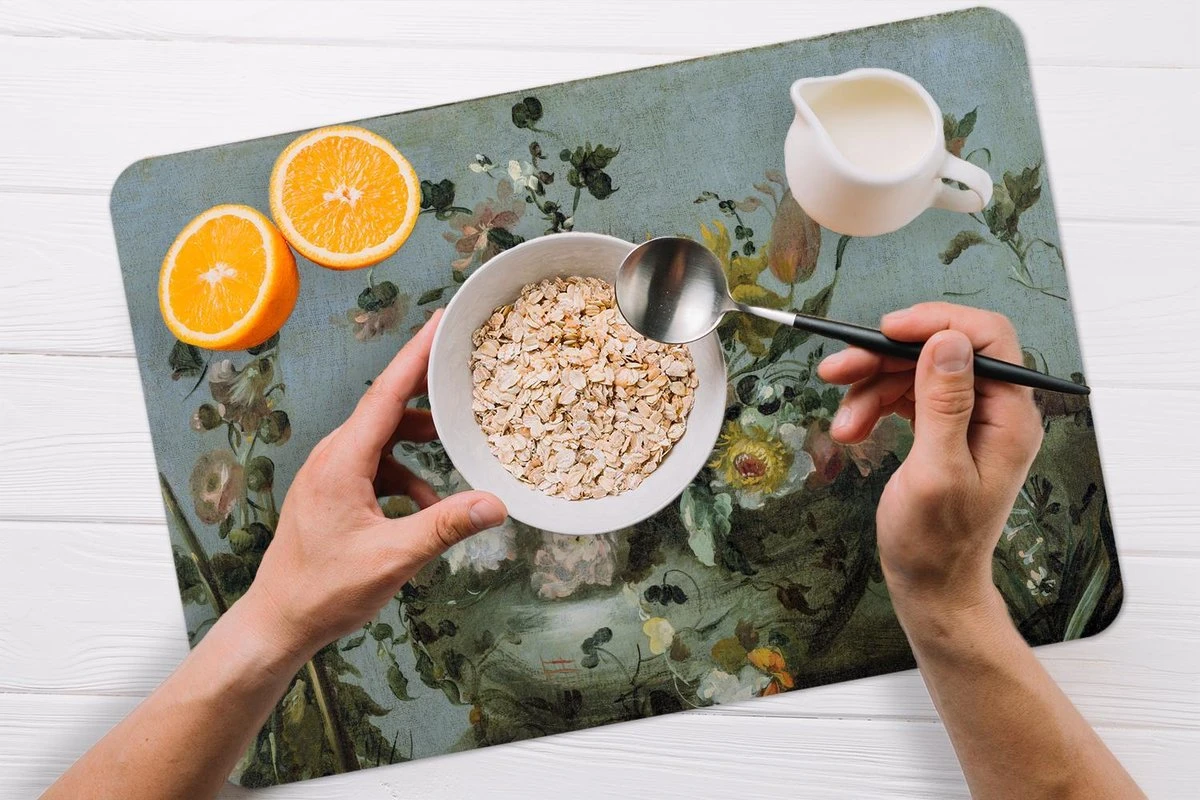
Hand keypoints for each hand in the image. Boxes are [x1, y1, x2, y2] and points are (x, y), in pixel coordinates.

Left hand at [241, 310, 506, 660]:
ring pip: (381, 440)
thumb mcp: (394, 558)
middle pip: (386, 410)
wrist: (277, 623)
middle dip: (427, 395)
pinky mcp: (330, 493)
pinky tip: (422, 507)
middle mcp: (332, 458)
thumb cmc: (324, 591)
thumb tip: (495, 505)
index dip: (416, 356)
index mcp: (342, 461)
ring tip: (452, 453)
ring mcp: (328, 475)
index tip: (441, 323)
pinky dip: (402, 477)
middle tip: (463, 375)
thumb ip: (446, 526)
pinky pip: (374, 467)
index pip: (386, 394)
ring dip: (417, 445)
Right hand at [817, 303, 1043, 619]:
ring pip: (915, 372)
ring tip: (843, 425)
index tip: (885, 329)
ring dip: (870, 388)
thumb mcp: (937, 471)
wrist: (932, 585)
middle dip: (885, 358)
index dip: (935, 324)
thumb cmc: (937, 542)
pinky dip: (874, 405)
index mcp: (1010, 416)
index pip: (986, 339)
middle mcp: (995, 411)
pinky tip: (853, 428)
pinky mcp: (941, 430)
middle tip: (837, 370)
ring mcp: (968, 420)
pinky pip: (905, 396)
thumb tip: (948, 341)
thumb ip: (944, 404)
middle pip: (939, 352)